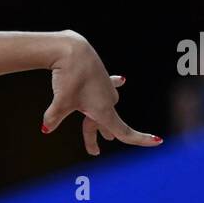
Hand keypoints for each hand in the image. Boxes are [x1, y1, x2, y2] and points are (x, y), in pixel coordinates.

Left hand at [42, 31, 162, 155]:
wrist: (72, 51)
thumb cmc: (69, 78)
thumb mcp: (60, 102)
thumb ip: (53, 118)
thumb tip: (46, 128)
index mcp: (103, 111)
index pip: (124, 131)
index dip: (141, 139)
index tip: (158, 141)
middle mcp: (108, 100)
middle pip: (104, 124)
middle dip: (97, 137)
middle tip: (93, 151)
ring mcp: (106, 88)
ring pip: (103, 108)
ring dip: (99, 120)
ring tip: (102, 133)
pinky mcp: (100, 76)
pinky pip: (109, 85)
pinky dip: (114, 85)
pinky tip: (122, 80)